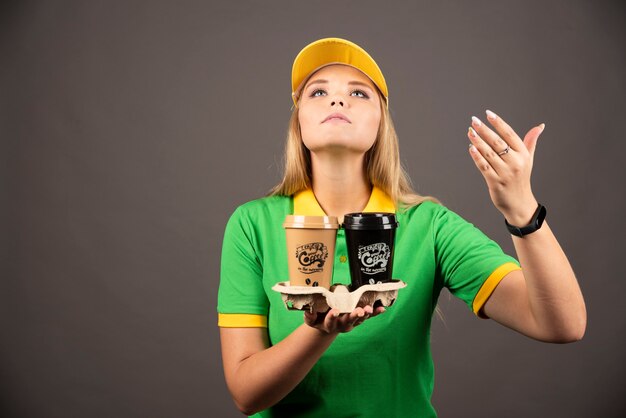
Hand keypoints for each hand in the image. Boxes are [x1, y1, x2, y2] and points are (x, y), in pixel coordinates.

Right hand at [303, 305, 385, 334]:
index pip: (330, 321)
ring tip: (370, 309)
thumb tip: (309, 310)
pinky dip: (375, 313)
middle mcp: (342, 325)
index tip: (335, 310)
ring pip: (359, 319)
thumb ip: (310, 315)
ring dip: (365, 314)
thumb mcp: (311, 319)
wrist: (327, 326)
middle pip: (348, 321)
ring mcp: (352, 322)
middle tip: (359, 311)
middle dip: (354, 315)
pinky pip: (368, 317)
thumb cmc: (318, 319)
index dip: (332, 316)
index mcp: (329, 324)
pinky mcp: (358, 319)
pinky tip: (382, 309)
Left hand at [467, 109, 544, 225]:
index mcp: (523, 154)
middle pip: (498, 142)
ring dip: (478, 141)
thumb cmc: (522, 178)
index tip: (488, 113)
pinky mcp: (495, 182)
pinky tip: (470, 147)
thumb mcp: (528, 159)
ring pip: (489, 153)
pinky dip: (476, 156)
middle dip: (485, 130)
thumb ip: (530, 142)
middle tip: (474, 120)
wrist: (520, 203)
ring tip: (470, 132)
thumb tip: (540, 126)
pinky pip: (483, 166)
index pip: (510, 134)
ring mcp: (505, 173)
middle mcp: (515, 162)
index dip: (499, 123)